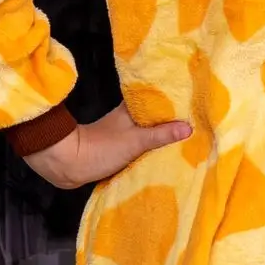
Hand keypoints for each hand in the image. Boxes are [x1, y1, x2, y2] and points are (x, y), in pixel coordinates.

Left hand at [13, 103, 191, 190]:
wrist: (67, 164)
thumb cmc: (101, 148)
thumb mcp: (135, 141)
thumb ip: (160, 135)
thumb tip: (189, 127)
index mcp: (131, 109)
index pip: (157, 99)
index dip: (175, 101)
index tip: (195, 102)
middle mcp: (127, 118)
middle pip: (154, 117)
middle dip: (172, 120)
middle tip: (196, 123)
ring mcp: (122, 133)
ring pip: (148, 131)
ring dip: (162, 135)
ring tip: (186, 139)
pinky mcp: (117, 149)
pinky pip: (141, 145)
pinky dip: (152, 148)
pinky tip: (163, 154)